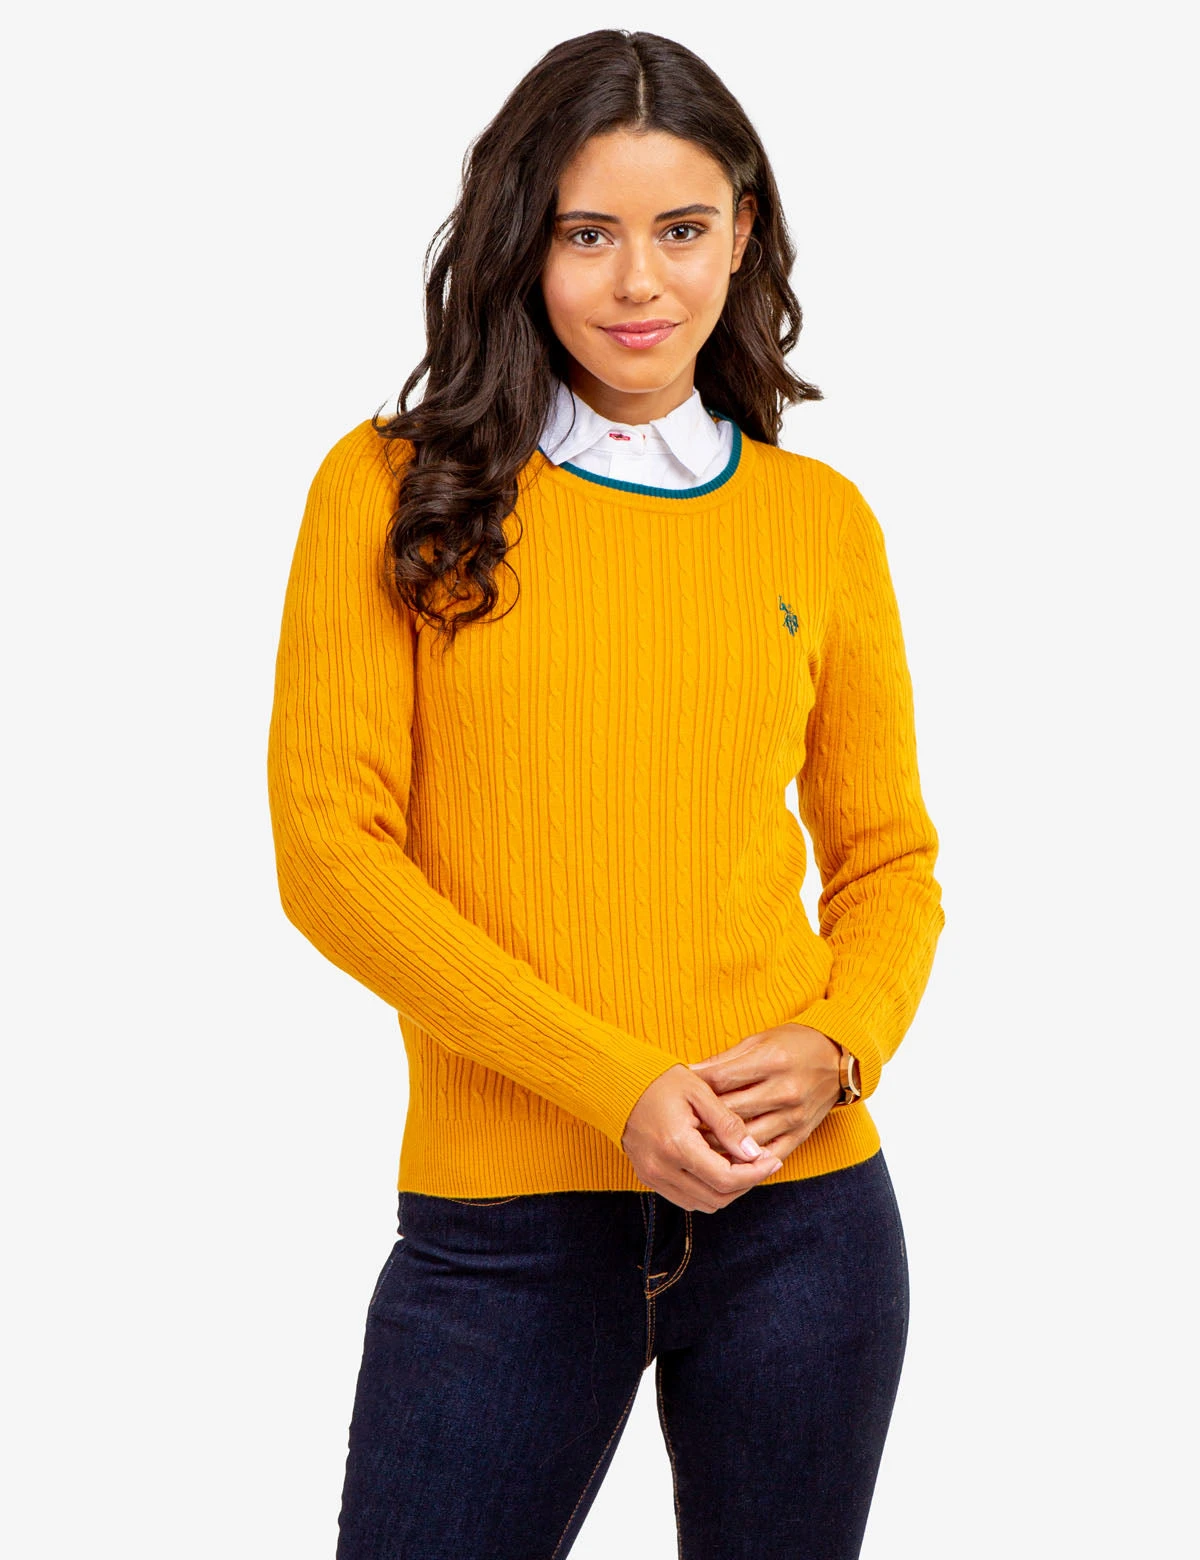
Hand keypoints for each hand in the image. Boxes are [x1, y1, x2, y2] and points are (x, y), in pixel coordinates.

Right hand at [621, 1064, 784, 1213]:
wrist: (618, 1085)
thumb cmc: (660, 1081)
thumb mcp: (699, 1091)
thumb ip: (728, 1124)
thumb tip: (754, 1152)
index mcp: (676, 1145)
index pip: (726, 1179)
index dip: (755, 1174)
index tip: (772, 1160)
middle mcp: (662, 1169)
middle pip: (717, 1197)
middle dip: (746, 1183)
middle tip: (762, 1162)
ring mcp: (653, 1177)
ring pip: (703, 1204)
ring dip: (728, 1189)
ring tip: (743, 1165)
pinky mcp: (648, 1178)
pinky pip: (686, 1199)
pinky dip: (707, 1190)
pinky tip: (718, 1167)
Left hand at [687, 1024, 842, 1163]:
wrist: (838, 1057)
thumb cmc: (794, 1044)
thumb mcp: (759, 1040)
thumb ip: (725, 1059)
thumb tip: (690, 1072)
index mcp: (772, 1061)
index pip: (723, 1078)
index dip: (696, 1085)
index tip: (677, 1090)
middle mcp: (785, 1090)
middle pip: (731, 1111)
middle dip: (702, 1116)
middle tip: (678, 1120)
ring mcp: (794, 1116)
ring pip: (746, 1138)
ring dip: (718, 1142)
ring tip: (694, 1142)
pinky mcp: (801, 1134)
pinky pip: (768, 1154)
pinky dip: (745, 1160)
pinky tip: (725, 1159)